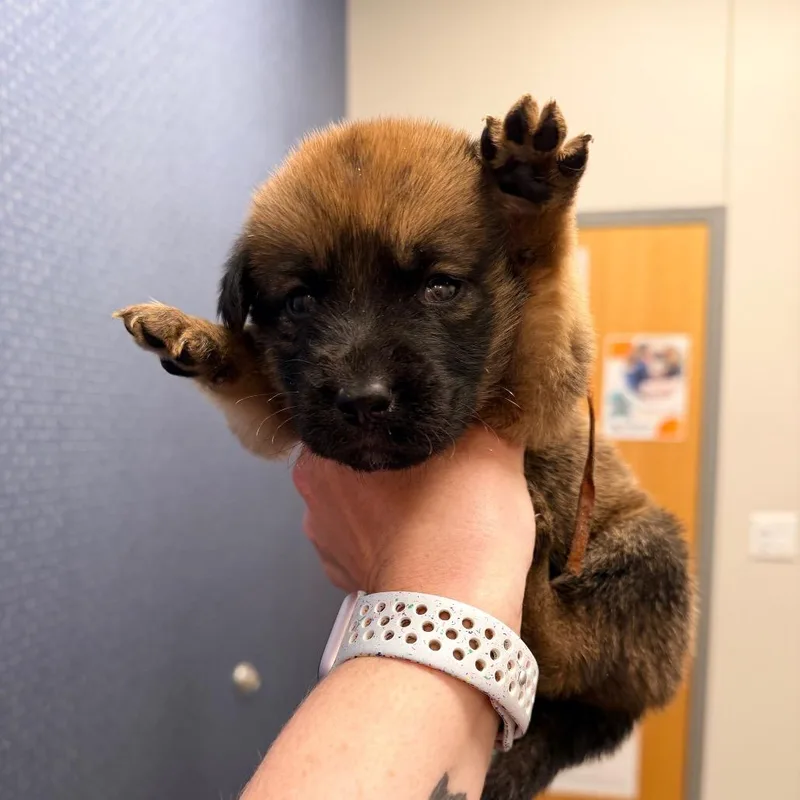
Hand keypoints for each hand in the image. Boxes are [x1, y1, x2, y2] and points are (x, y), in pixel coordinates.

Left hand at [292, 427, 534, 630]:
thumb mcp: (490, 447)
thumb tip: (489, 403)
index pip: (363, 415)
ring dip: (389, 503)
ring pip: (360, 504)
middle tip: (440, 465)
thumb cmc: (462, 518)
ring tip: (436, 510)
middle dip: (394, 460)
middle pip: (359, 458)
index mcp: (333, 446)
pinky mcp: (342, 578)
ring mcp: (324, 538)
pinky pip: (364, 544)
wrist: (455, 615)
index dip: (400, 418)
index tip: (432, 426)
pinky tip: (423, 542)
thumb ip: (482, 417)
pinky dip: (389, 541)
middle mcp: (314, 490)